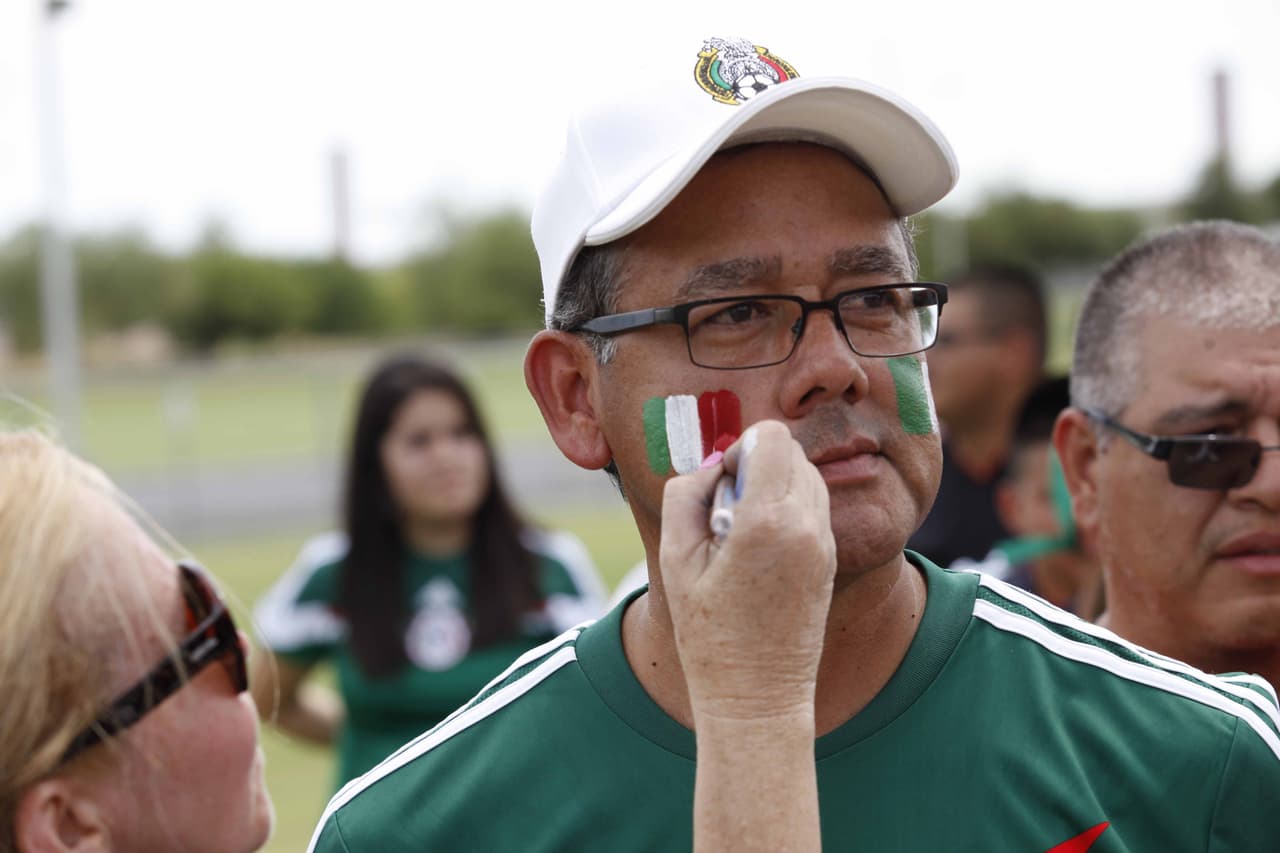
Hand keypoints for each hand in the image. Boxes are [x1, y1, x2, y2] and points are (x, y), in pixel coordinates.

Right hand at [659, 420, 835, 724]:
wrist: (757, 697)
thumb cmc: (709, 633)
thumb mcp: (674, 558)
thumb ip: (686, 493)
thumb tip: (714, 464)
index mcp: (769, 520)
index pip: (772, 437)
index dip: (740, 448)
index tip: (721, 483)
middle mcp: (808, 525)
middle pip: (792, 452)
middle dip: (757, 466)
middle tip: (727, 511)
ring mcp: (826, 544)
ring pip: (806, 477)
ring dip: (774, 487)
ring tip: (743, 533)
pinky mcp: (831, 560)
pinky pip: (813, 508)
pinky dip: (787, 512)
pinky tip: (760, 551)